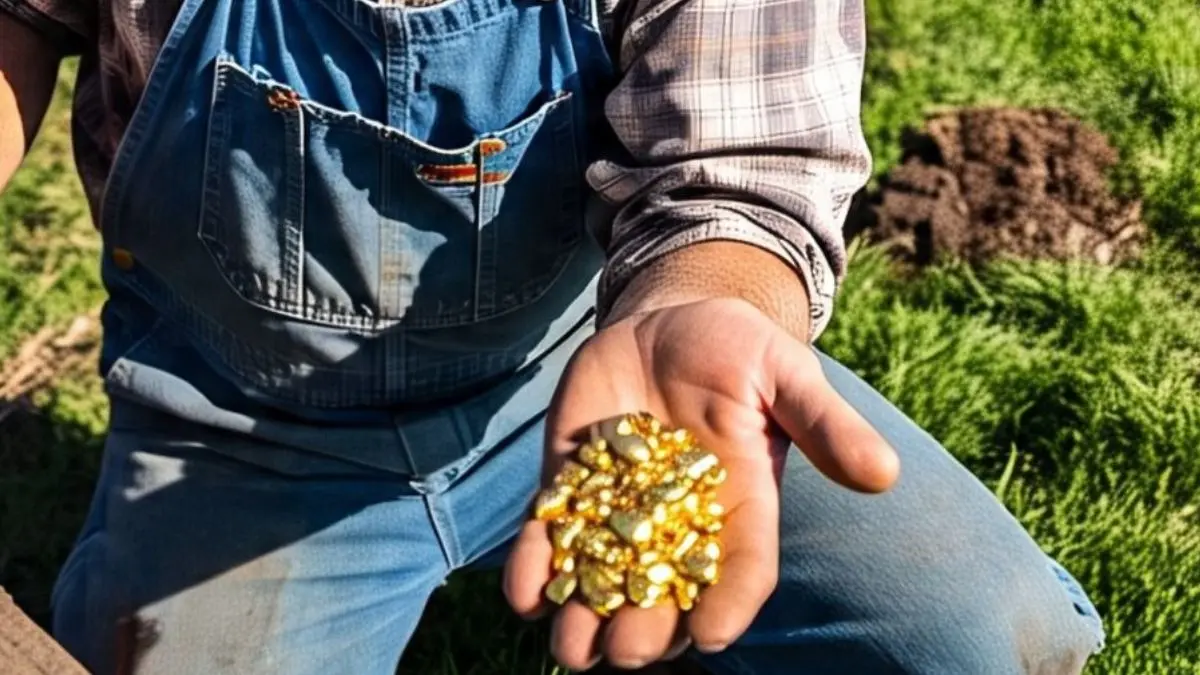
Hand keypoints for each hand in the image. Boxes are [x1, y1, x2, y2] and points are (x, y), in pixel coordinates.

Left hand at [503, 295, 898, 669]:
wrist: (670, 323)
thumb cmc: (741, 351)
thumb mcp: (788, 376)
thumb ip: (825, 425)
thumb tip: (884, 474)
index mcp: (742, 509)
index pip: (741, 572)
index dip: (728, 607)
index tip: (711, 635)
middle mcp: (680, 524)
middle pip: (666, 596)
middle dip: (645, 631)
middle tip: (627, 652)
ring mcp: (620, 510)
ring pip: (603, 583)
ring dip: (584, 621)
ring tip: (571, 646)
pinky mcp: (572, 488)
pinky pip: (550, 538)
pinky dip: (534, 569)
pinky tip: (523, 594)